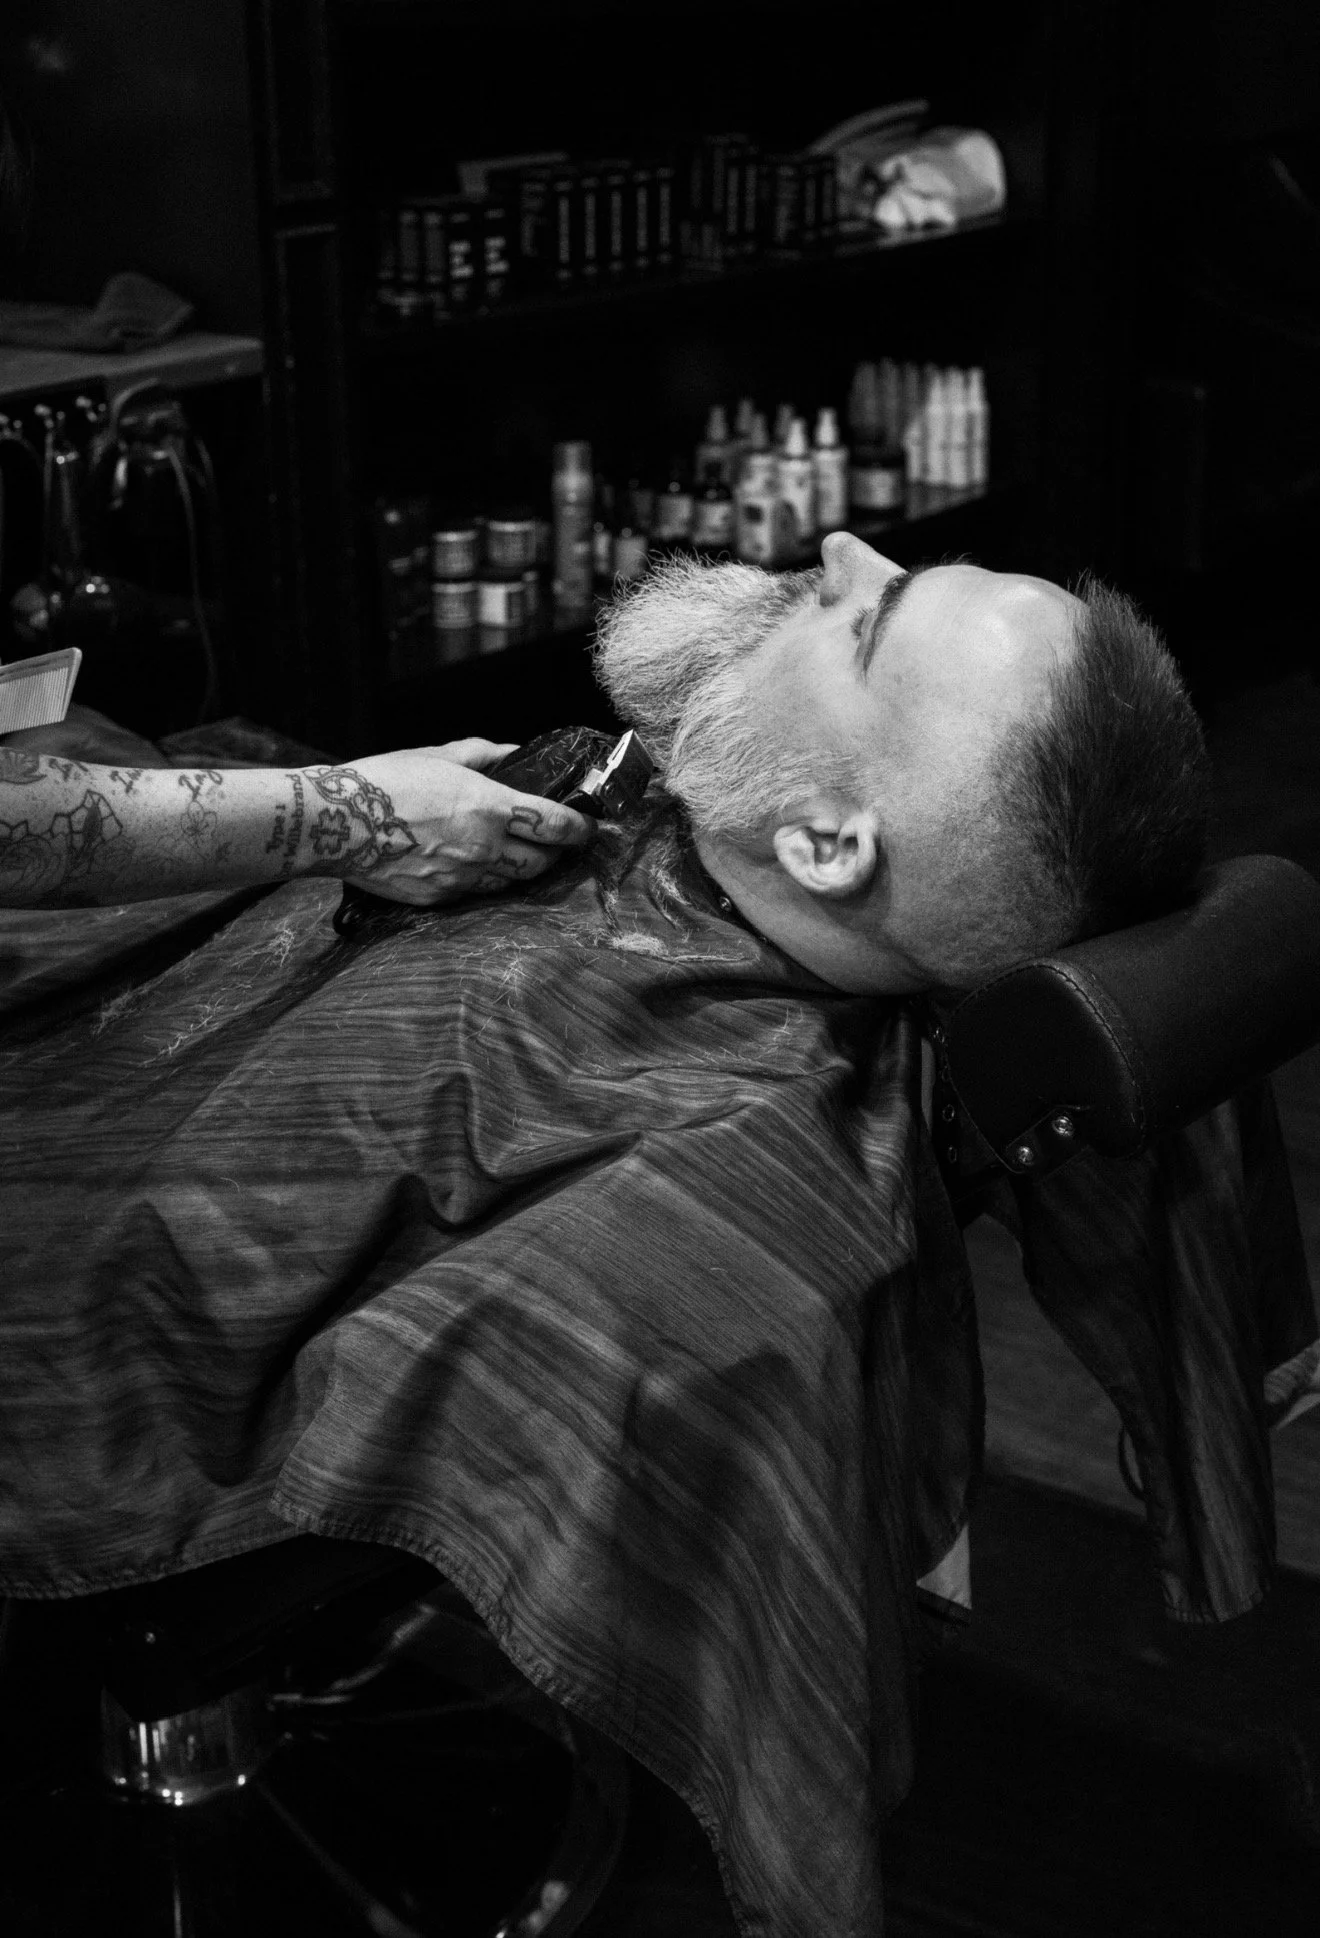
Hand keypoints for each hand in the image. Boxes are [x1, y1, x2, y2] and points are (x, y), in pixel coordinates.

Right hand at [299, 738, 593, 904]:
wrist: (331, 823)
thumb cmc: (382, 781)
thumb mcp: (437, 755)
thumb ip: (484, 755)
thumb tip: (515, 753)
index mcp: (489, 806)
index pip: (555, 825)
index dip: (579, 829)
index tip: (588, 827)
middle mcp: (482, 847)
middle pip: (540, 864)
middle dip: (553, 855)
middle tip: (552, 843)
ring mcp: (460, 878)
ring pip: (510, 883)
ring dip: (519, 870)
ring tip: (513, 854)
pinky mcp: (437, 899)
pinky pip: (473, 894)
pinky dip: (481, 881)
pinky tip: (470, 865)